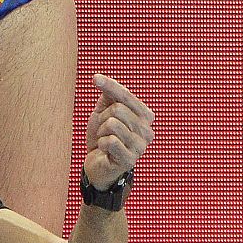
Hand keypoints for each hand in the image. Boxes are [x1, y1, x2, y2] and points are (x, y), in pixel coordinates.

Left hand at [82, 73, 154, 190]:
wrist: (97, 164)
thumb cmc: (102, 136)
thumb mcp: (103, 111)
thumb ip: (108, 95)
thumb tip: (99, 78)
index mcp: (145, 116)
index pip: (126, 95)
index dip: (109, 86)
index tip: (94, 78)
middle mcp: (147, 130)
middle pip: (118, 109)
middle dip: (103, 118)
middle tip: (103, 130)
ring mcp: (140, 146)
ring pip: (112, 124)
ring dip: (101, 132)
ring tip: (105, 140)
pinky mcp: (130, 159)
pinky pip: (110, 141)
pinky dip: (101, 144)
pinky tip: (105, 150)